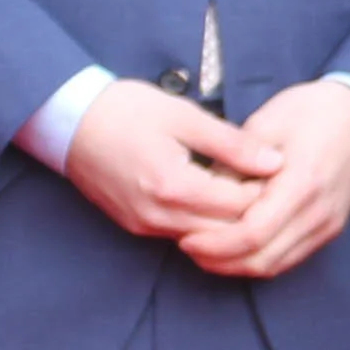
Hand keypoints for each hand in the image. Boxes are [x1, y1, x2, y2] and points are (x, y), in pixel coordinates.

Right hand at [59, 79, 265, 240]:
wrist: (68, 121)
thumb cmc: (125, 110)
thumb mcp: (184, 116)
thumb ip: (232, 143)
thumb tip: (275, 162)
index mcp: (174, 186)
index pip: (240, 206)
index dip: (267, 191)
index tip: (280, 171)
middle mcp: (159, 217)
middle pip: (227, 232)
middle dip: (253, 212)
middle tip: (271, 185)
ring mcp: (146, 226)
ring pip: (206, 239)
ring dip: (229, 221)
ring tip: (246, 190)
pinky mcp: (137, 227)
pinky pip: (183, 235)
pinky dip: (205, 223)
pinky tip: (215, 198)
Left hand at [177, 80, 349, 281]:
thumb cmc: (311, 112)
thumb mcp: (264, 123)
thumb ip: (234, 163)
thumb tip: (201, 194)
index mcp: (302, 183)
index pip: (253, 233)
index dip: (215, 243)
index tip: (186, 238)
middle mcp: (319, 213)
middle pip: (262, 259)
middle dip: (220, 260)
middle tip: (188, 247)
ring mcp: (327, 226)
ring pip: (275, 265)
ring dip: (237, 265)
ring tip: (205, 251)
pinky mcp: (329, 230)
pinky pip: (289, 259)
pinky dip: (258, 259)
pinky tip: (234, 248)